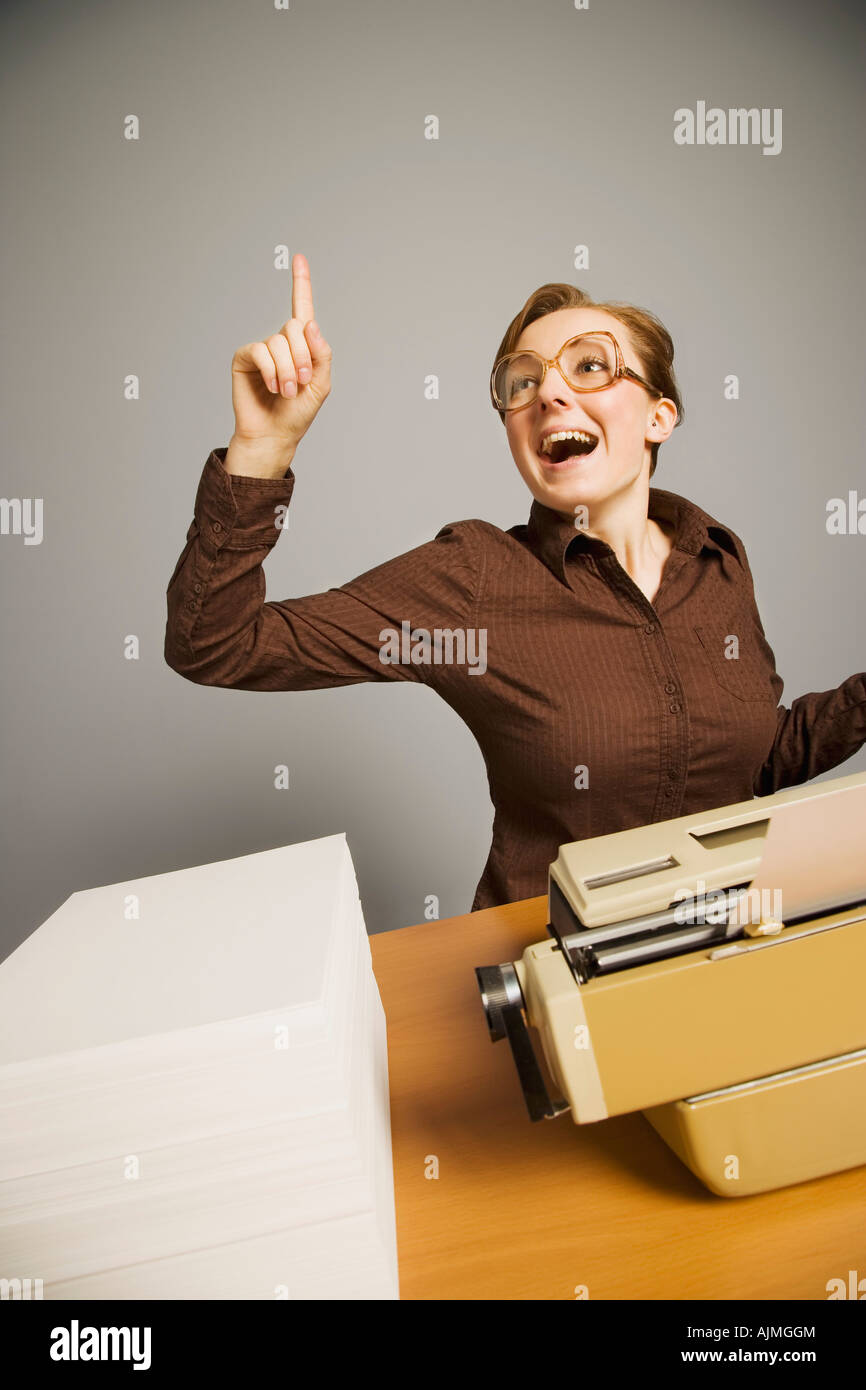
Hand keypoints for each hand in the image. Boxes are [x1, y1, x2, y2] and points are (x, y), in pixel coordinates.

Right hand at [229, 252, 331, 452]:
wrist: (275, 434)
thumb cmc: (298, 412)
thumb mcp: (321, 385)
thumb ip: (321, 355)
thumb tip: (310, 325)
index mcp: (302, 345)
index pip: (302, 309)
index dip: (301, 283)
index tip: (299, 257)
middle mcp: (281, 342)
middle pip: (295, 327)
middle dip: (303, 357)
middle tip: (302, 383)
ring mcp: (262, 349)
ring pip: (279, 343)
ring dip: (289, 371)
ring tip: (288, 391)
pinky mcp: (245, 357)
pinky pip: (260, 351)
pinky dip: (271, 370)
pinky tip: (274, 386)